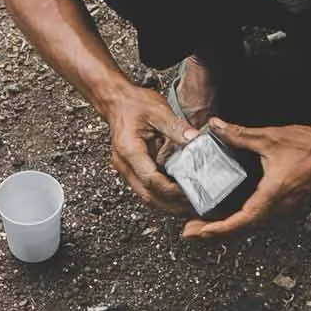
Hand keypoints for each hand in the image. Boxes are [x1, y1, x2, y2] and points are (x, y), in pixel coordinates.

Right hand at [96, 82, 194, 212]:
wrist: (115, 101)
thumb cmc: (132, 104)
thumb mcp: (157, 111)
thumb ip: (176, 127)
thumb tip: (194, 140)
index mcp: (129, 151)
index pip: (151, 180)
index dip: (171, 190)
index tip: (190, 191)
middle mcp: (124, 165)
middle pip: (148, 196)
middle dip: (171, 206)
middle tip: (194, 208)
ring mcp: (127, 169)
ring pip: (147, 196)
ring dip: (168, 204)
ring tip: (190, 206)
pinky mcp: (133, 170)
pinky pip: (148, 188)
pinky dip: (164, 195)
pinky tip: (179, 196)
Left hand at [182, 118, 310, 239]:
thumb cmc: (310, 147)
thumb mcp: (269, 138)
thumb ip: (239, 134)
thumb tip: (215, 126)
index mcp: (270, 196)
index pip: (238, 222)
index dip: (215, 230)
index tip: (196, 232)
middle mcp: (276, 209)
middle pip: (240, 229)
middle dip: (213, 233)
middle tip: (190, 232)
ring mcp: (282, 210)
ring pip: (250, 226)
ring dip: (227, 228)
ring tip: (204, 226)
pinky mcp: (285, 206)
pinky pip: (259, 219)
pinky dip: (241, 220)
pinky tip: (230, 215)